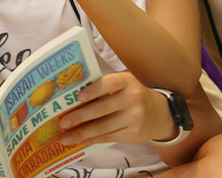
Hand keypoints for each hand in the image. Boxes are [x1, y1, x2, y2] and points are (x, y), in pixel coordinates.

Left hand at [57, 72, 176, 145]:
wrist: (159, 113)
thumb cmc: (132, 94)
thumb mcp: (124, 83)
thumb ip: (105, 86)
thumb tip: (73, 95)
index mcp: (127, 82)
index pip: (109, 84)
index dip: (93, 90)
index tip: (78, 96)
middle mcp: (132, 99)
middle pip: (102, 109)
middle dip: (80, 116)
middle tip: (63, 121)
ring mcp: (134, 118)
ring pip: (103, 127)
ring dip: (82, 133)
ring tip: (65, 137)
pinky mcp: (133, 134)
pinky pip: (108, 137)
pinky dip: (92, 140)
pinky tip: (80, 140)